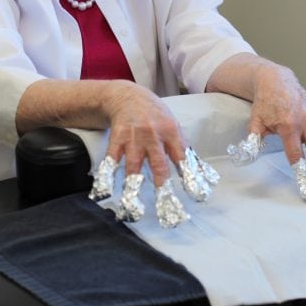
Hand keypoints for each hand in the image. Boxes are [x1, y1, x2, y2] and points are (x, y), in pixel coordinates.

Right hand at [87, 81, 219, 227]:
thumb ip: (184, 149)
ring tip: (133, 209)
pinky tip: (103, 192)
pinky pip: (111, 161)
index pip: (182, 158)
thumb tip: (202, 174)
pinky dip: (106, 177)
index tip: (195, 195)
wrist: (128, 96)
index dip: (189, 176)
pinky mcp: (116, 140)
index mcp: (171, 132)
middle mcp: (153, 135)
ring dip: (132, 189)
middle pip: (158, 165)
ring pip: (133, 167)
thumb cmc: (155, 114)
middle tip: (166, 208)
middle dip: (162, 188)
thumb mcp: (173, 126)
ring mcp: (133, 138)